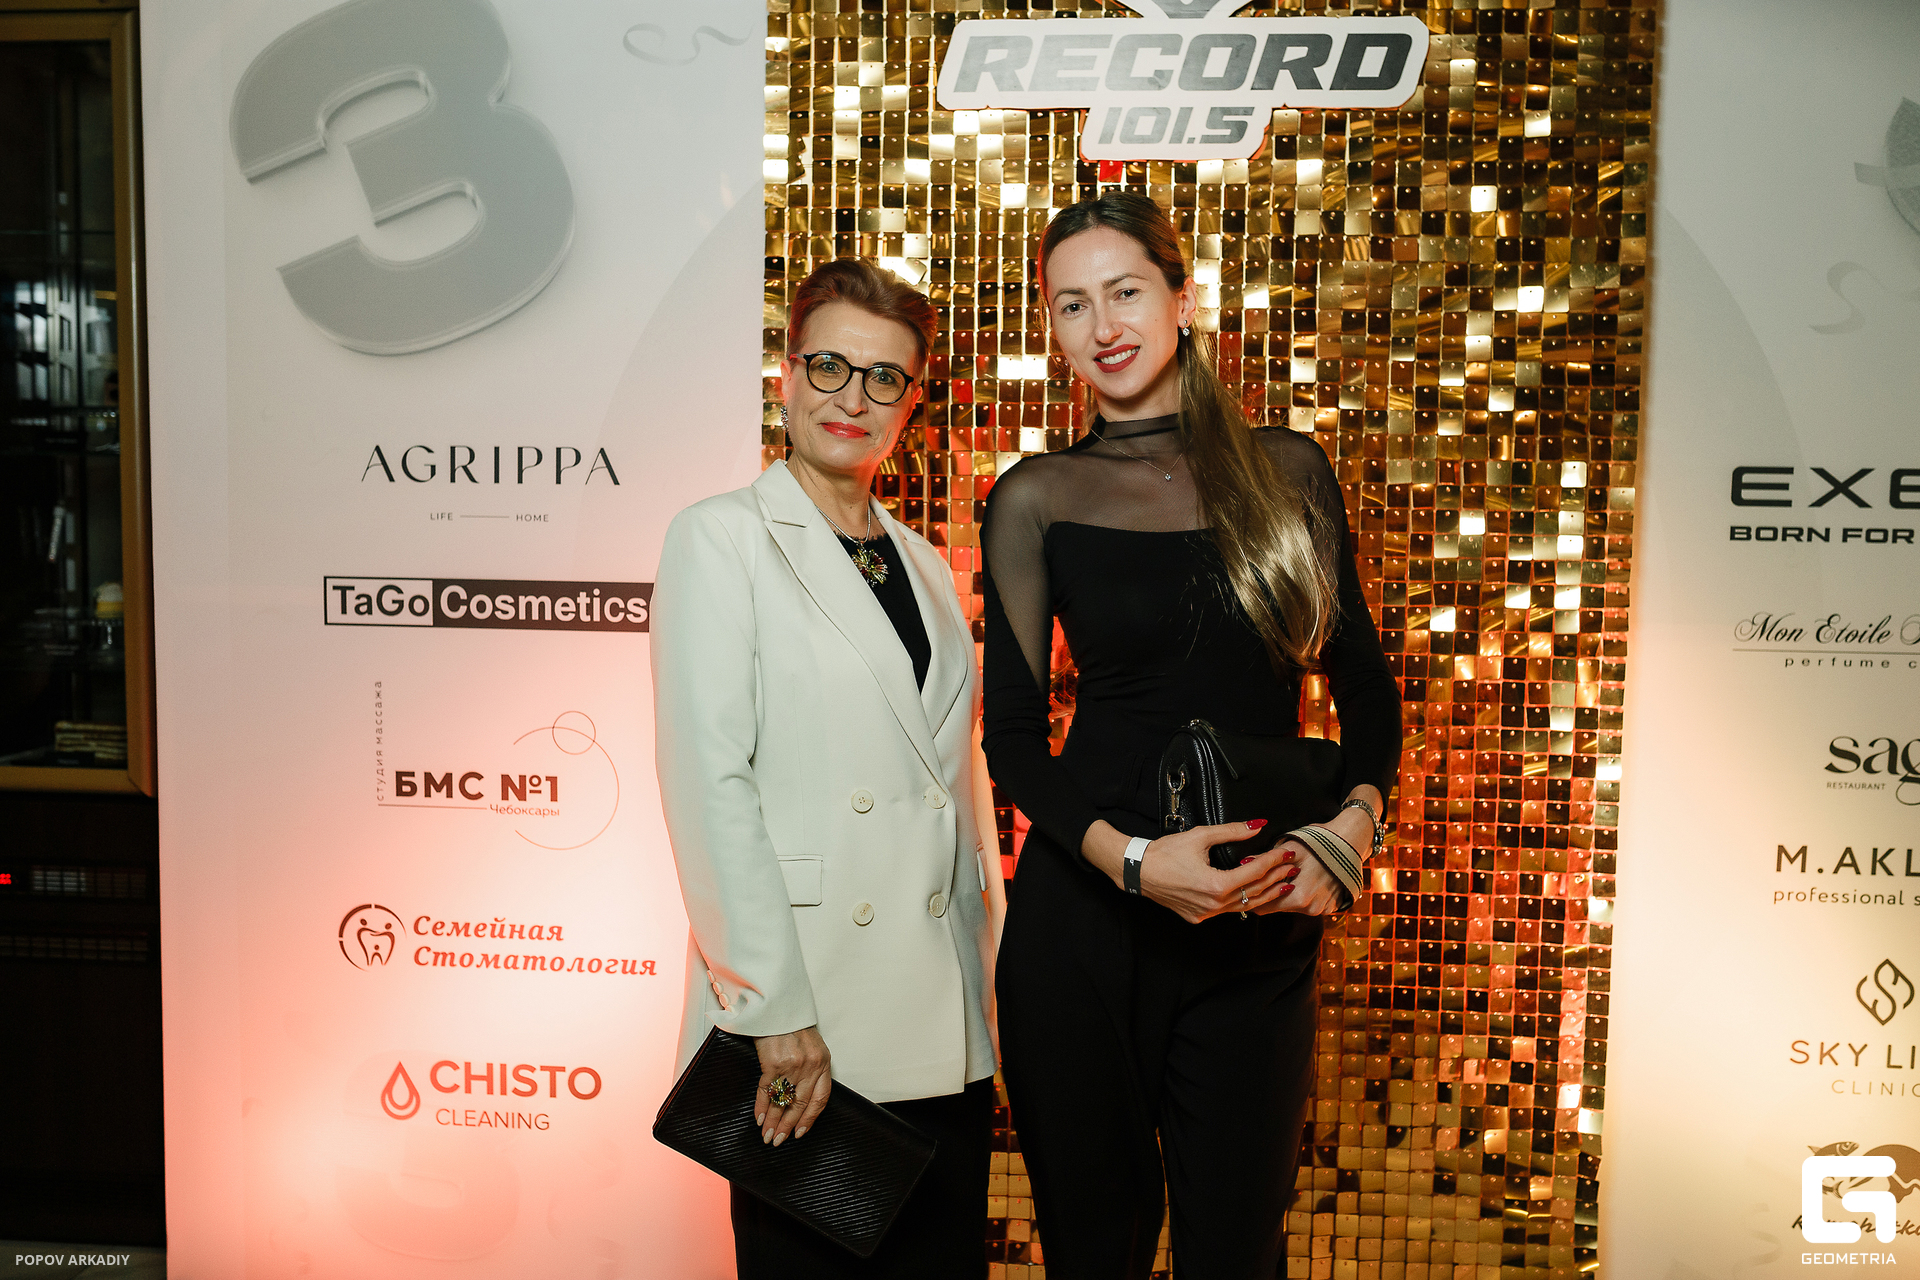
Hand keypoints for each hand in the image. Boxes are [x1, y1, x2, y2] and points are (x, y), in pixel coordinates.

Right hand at [753, 1026, 830, 1145]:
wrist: (778, 1006)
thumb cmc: (792, 1025)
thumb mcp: (811, 1046)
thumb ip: (811, 1068)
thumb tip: (800, 1095)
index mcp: (823, 1062)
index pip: (820, 1099)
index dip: (809, 1119)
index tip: (800, 1133)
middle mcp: (810, 1066)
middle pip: (800, 1105)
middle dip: (788, 1126)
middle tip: (779, 1140)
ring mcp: (793, 1065)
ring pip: (783, 1102)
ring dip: (773, 1121)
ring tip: (767, 1135)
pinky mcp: (774, 1063)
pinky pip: (767, 1091)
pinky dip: (762, 1107)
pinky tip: (759, 1117)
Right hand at [1132, 820, 1300, 923]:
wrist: (1138, 870)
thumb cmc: (1165, 852)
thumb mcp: (1200, 836)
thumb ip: (1232, 832)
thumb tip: (1257, 826)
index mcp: (1215, 885)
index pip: (1255, 873)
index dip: (1274, 861)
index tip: (1287, 852)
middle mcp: (1213, 904)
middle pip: (1254, 893)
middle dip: (1276, 878)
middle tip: (1292, 867)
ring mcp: (1206, 913)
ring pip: (1244, 906)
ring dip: (1265, 894)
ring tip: (1283, 884)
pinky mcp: (1198, 916)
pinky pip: (1228, 910)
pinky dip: (1244, 901)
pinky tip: (1255, 895)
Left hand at [1254, 835, 1345, 915]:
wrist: (1349, 842)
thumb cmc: (1318, 843)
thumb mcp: (1289, 848)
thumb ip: (1265, 861)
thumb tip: (1244, 865)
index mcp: (1299, 897)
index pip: (1264, 908)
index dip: (1253, 898)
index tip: (1248, 889)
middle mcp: (1312, 908)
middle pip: (1279, 908)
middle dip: (1270, 895)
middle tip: (1267, 878)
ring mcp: (1323, 909)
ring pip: (1293, 906)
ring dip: (1288, 895)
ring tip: (1288, 875)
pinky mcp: (1331, 907)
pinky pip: (1309, 904)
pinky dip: (1303, 895)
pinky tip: (1304, 879)